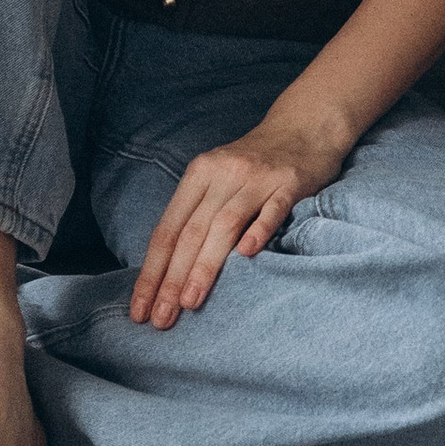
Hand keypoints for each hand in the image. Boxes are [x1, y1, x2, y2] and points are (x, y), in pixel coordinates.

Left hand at [128, 111, 353, 326]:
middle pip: (191, 231)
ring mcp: (257, 178)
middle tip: (162, 319)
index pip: (167, 229)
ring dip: (204, 265)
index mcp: (199, 175)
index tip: (140, 309)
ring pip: (224, 224)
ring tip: (190, 302)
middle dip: (172, 279)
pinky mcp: (290, 183)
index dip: (151, 271)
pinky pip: (272, 209)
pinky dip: (258, 231)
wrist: (304, 125)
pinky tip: (246, 257)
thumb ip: (196, 214)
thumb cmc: (253, 162)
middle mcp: (223, 174)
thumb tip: (168, 271)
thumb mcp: (216, 177)